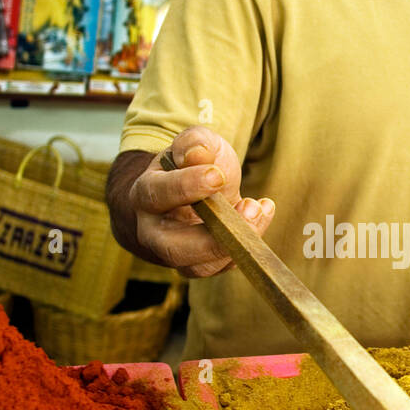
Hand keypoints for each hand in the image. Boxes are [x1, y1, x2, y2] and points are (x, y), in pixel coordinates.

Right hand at [129, 125, 275, 277]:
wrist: (193, 192)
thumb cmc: (192, 166)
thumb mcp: (196, 144)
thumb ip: (195, 143)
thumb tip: (197, 154)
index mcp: (146, 195)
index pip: (157, 195)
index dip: (186, 186)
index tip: (217, 176)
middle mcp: (153, 231)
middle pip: (173, 248)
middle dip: (212, 237)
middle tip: (247, 210)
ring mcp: (176, 254)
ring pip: (200, 266)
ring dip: (235, 244)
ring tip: (258, 210)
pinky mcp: (199, 266)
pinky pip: (222, 266)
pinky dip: (247, 244)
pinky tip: (263, 212)